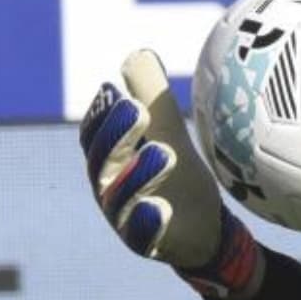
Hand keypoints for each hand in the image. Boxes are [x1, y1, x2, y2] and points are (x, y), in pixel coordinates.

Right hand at [79, 49, 262, 299]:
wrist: (204, 232)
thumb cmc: (179, 178)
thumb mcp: (168, 134)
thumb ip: (152, 99)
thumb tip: (138, 55)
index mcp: (110, 160)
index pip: (96, 134)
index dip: (102, 113)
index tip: (116, 89)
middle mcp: (109, 188)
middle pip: (102, 161)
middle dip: (117, 134)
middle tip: (138, 109)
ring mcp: (124, 219)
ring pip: (120, 198)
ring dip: (139, 173)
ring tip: (164, 152)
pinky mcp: (145, 244)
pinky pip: (142, 235)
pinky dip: (148, 222)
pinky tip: (161, 208)